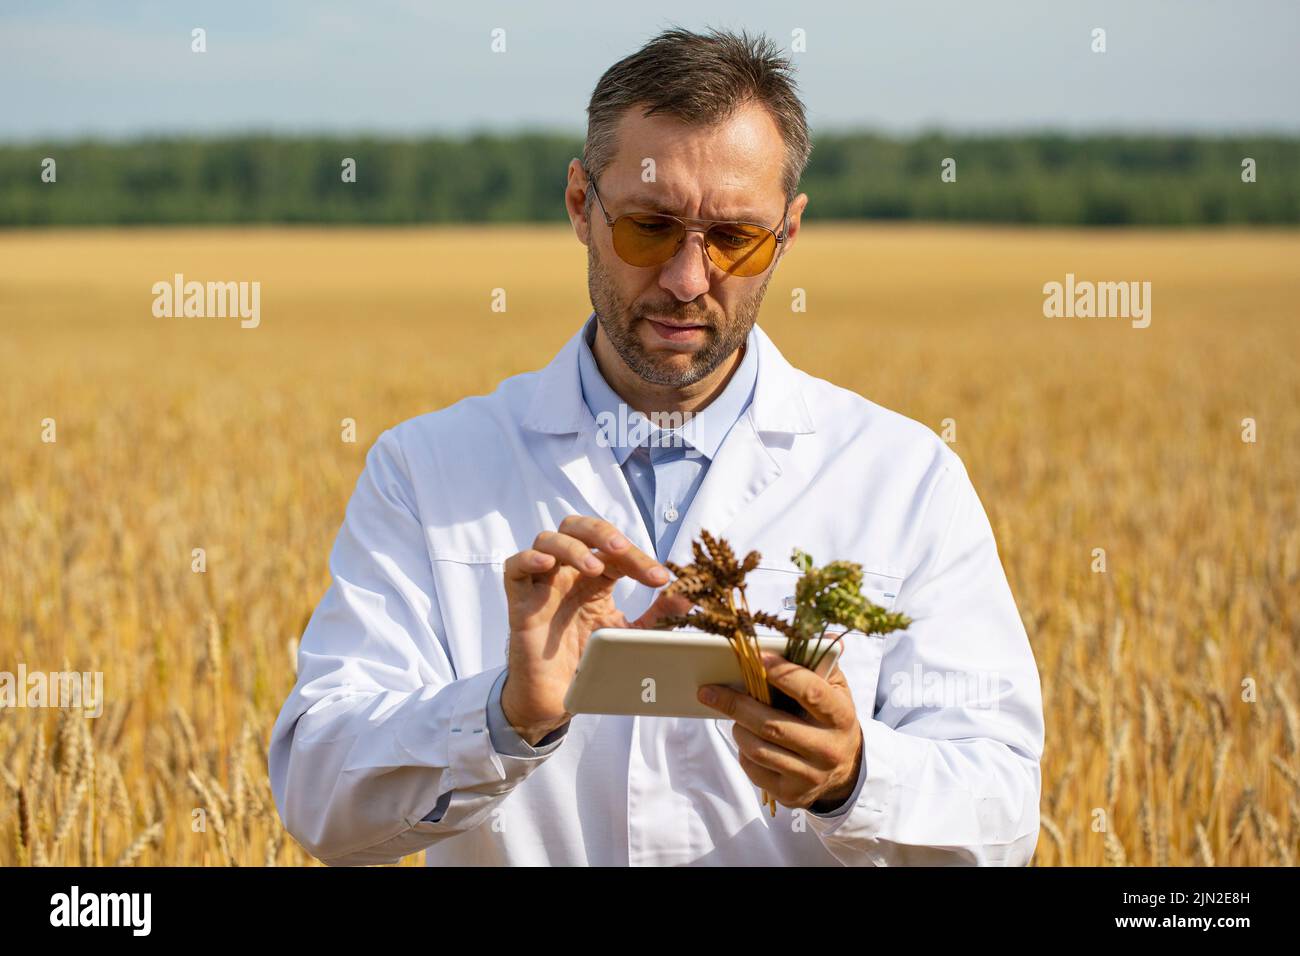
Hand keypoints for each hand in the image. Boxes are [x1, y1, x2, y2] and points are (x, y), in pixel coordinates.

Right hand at [500, 515, 690, 744]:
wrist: (556, 697)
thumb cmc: (588, 660)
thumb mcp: (629, 636)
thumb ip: (657, 616)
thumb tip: (687, 596)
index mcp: (594, 577)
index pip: (615, 551)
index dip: (638, 558)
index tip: (661, 579)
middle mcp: (568, 573)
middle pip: (577, 527)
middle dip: (601, 533)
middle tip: (622, 550)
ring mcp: (542, 584)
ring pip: (548, 540)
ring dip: (573, 548)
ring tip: (594, 569)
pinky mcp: (520, 601)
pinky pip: (514, 567)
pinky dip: (529, 559)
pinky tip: (547, 565)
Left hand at [698, 652, 862, 811]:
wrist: (843, 772)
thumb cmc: (830, 720)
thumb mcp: (835, 691)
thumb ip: (822, 664)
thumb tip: (824, 634)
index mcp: (840, 717)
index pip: (811, 692)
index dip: (783, 674)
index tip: (757, 658)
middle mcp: (828, 749)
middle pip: (773, 725)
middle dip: (736, 705)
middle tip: (709, 691)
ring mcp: (809, 776)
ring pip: (757, 748)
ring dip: (737, 727)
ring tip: (733, 715)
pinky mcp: (791, 795)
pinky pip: (753, 769)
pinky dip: (743, 750)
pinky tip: (748, 738)